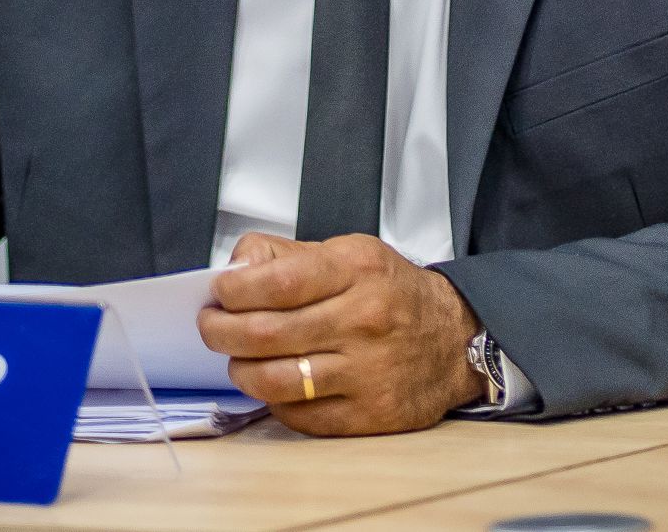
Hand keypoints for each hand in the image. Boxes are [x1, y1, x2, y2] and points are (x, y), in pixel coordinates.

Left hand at [197, 233, 484, 435]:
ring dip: (240, 371)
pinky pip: (298, 414)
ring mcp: (368, 370)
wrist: (455, 339)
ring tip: (238, 360)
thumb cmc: (395, 296)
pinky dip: (274, 401)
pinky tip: (276, 384)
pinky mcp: (369, 412)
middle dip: (221, 331)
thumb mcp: (350, 253)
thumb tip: (236, 268)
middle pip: (266, 333)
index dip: (234, 290)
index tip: (218, 293)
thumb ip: (288, 256)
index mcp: (357, 270)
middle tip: (212, 327)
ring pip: (274, 380)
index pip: (277, 281)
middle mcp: (364, 319)